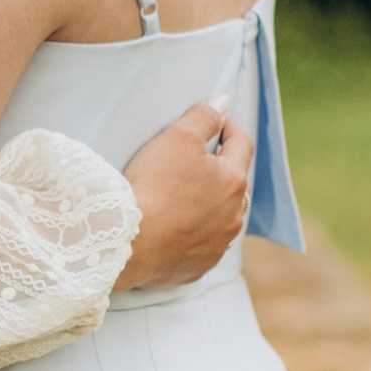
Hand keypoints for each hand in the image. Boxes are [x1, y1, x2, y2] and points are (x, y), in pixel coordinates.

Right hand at [116, 102, 253, 291]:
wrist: (129, 243)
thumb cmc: (154, 185)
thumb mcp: (177, 137)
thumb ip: (204, 117)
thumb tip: (223, 103)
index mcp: (233, 180)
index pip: (241, 145)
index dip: (229, 128)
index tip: (217, 122)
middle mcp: (234, 215)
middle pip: (234, 183)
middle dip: (220, 169)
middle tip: (197, 159)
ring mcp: (217, 244)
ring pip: (221, 217)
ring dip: (210, 204)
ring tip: (184, 196)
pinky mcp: (198, 267)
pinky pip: (202, 246)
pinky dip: (193, 234)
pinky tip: (174, 229)